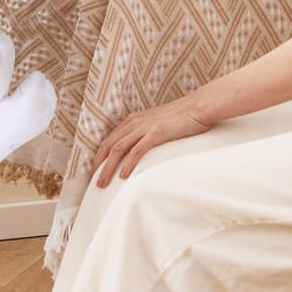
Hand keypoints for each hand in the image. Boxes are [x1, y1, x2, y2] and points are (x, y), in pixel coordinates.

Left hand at [90, 96, 212, 186]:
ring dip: (108, 168)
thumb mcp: (157, 124)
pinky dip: (127, 164)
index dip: (99, 156)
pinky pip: (136, 151)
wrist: (198, 107)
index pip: (109, 140)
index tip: (95, 171)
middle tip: (93, 182)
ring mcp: (144, 127)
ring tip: (102, 183)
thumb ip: (146, 134)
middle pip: (108, 145)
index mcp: (133, 120)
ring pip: (118, 149)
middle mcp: (134, 122)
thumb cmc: (182, 118)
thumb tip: (140, 149)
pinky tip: (123, 176)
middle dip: (98, 165)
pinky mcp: (156, 133)